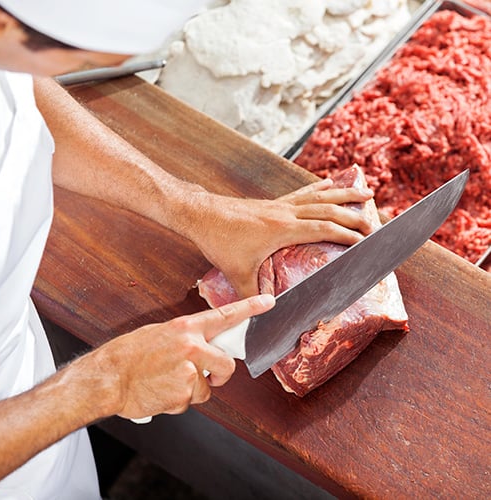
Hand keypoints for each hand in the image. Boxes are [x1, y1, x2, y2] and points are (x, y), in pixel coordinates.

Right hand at [93, 294, 274, 419]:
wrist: (107, 378)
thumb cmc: (129, 355)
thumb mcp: (158, 334)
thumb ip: (185, 338)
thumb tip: (202, 345)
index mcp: (185, 328)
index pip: (225, 315)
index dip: (250, 308)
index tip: (268, 301)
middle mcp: (192, 346)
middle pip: (226, 364)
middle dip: (221, 374)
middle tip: (208, 376)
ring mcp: (189, 371)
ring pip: (205, 388)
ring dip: (190, 390)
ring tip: (165, 383)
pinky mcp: (183, 394)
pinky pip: (189, 402)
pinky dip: (177, 402)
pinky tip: (160, 392)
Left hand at [184, 179, 373, 297]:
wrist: (201, 214)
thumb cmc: (220, 241)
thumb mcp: (237, 273)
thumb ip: (251, 297)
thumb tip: (260, 318)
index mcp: (284, 229)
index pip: (325, 229)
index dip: (347, 235)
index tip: (367, 241)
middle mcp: (287, 213)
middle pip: (329, 210)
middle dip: (355, 216)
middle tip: (376, 223)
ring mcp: (280, 205)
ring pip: (319, 195)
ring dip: (344, 193)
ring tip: (365, 192)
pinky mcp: (272, 202)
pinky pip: (302, 192)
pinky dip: (319, 187)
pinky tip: (328, 182)